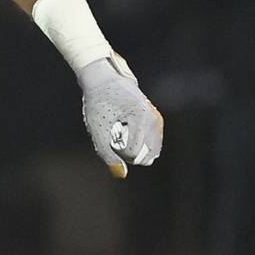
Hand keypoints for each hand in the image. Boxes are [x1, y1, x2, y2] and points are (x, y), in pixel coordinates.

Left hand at [77, 54, 162, 177]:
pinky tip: (127, 130)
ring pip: (151, 153)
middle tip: (114, 133)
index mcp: (140, 117)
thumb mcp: (97, 129)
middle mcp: (154, 119)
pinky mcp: (156, 122)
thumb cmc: (98, 103)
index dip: (116, 149)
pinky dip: (139, 144)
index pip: (132, 153)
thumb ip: (107, 153)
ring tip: (121, 130)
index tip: (107, 132)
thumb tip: (122, 174)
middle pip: (145, 156)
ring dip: (134, 148)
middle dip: (127, 152)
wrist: (104, 80)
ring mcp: (157, 120)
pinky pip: (152, 146)